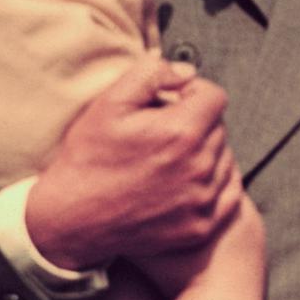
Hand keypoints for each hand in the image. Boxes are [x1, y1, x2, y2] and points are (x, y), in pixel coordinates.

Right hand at [26, 55, 241, 269]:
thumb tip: (186, 72)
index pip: (215, 97)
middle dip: (196, 123)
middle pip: (219, 128)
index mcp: (181, 132)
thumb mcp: (109, 103)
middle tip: (162, 133)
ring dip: (205, 154)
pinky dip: (213, 185)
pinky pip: (228, 194)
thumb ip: (151, 74)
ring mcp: (203, 201)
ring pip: (225, 160)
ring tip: (169, 160)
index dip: (193, 93)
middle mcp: (199, 167)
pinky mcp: (202, 227)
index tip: (172, 102)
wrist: (71, 219)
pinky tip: (184, 183)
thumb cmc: (89, 158)